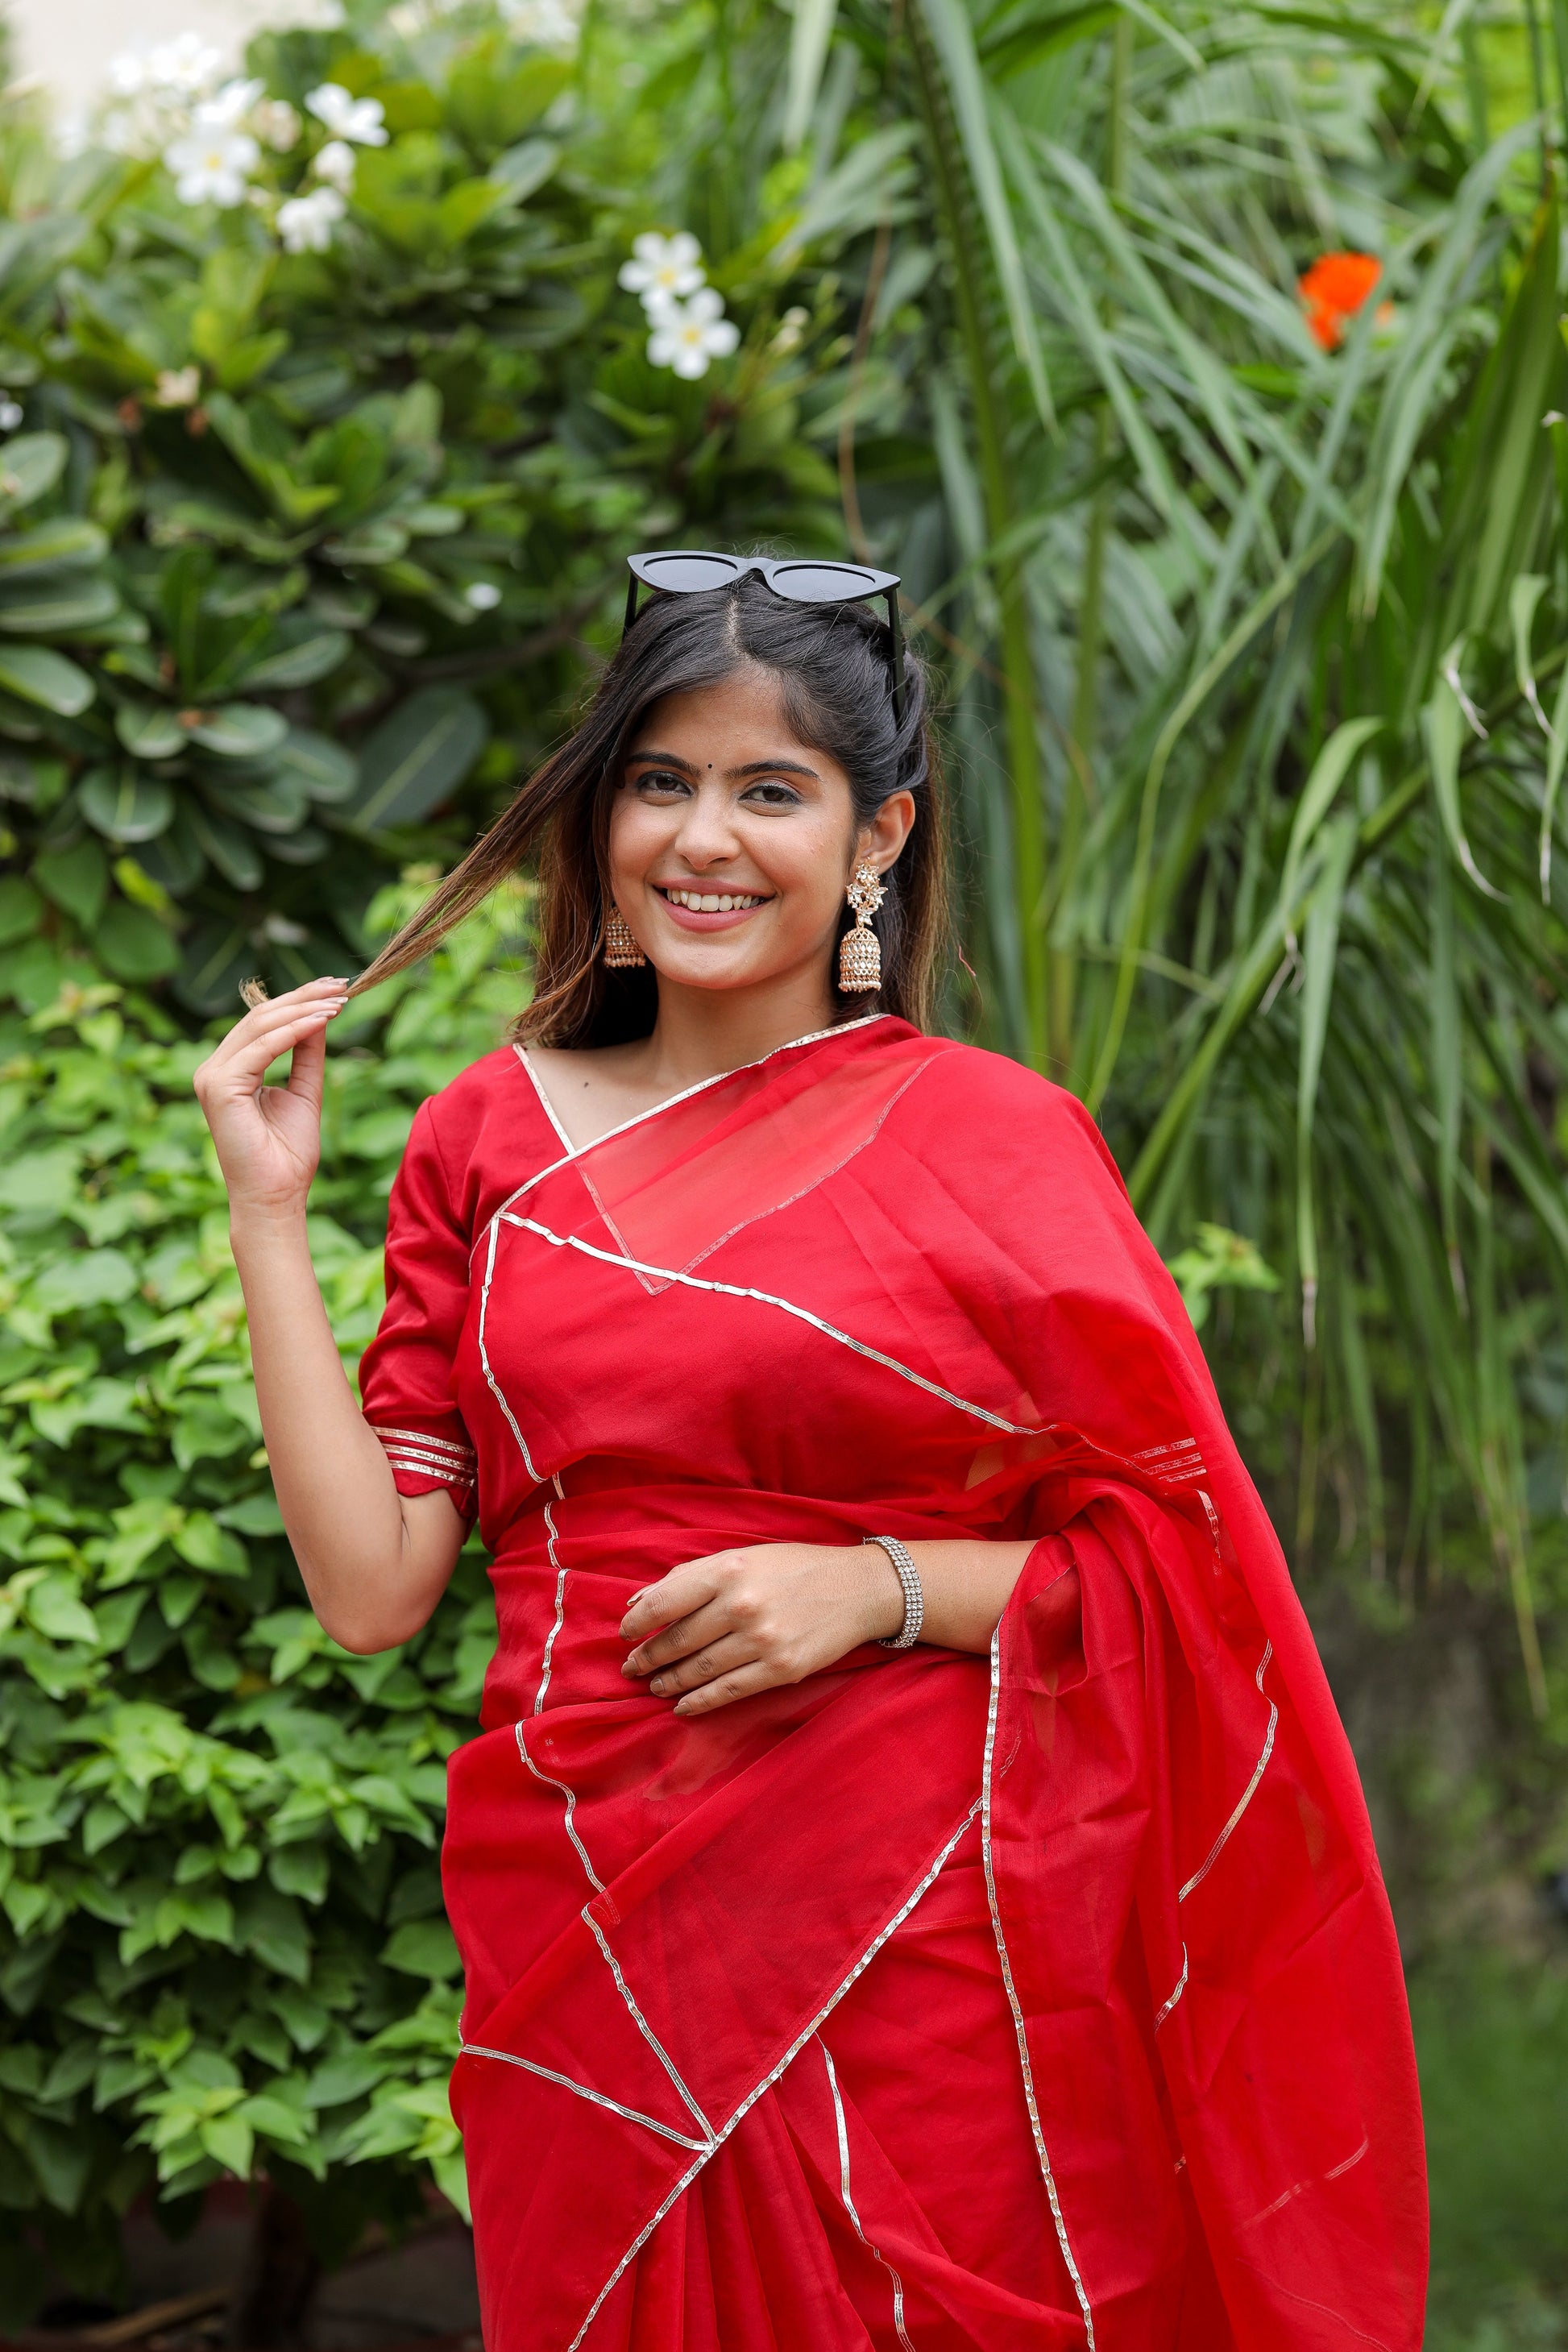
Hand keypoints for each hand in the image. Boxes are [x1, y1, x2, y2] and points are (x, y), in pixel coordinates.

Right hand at [192, 976, 349, 1221]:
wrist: (277, 1196)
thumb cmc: (288, 1154)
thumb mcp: (305, 1092)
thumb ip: (307, 1054)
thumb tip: (322, 1013)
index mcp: (229, 1070)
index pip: (262, 1022)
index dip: (298, 1001)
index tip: (336, 988)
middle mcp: (213, 1069)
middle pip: (259, 1017)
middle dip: (302, 997)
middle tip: (340, 984)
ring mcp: (211, 1077)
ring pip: (259, 1026)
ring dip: (303, 1009)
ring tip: (339, 1000)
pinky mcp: (218, 1087)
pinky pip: (262, 1048)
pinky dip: (295, 1031)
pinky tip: (324, 1020)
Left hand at [619, 1541, 905, 1714]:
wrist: (857, 1589)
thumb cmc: (794, 1569)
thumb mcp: (742, 1557)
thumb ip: (689, 1577)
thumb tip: (637, 1603)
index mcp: (728, 1569)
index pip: (664, 1602)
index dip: (637, 1624)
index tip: (625, 1635)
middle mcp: (742, 1605)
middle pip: (678, 1641)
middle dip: (648, 1658)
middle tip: (631, 1668)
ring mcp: (762, 1640)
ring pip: (698, 1670)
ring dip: (668, 1682)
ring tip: (654, 1686)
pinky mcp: (781, 1669)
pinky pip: (727, 1692)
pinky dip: (698, 1702)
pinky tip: (682, 1705)